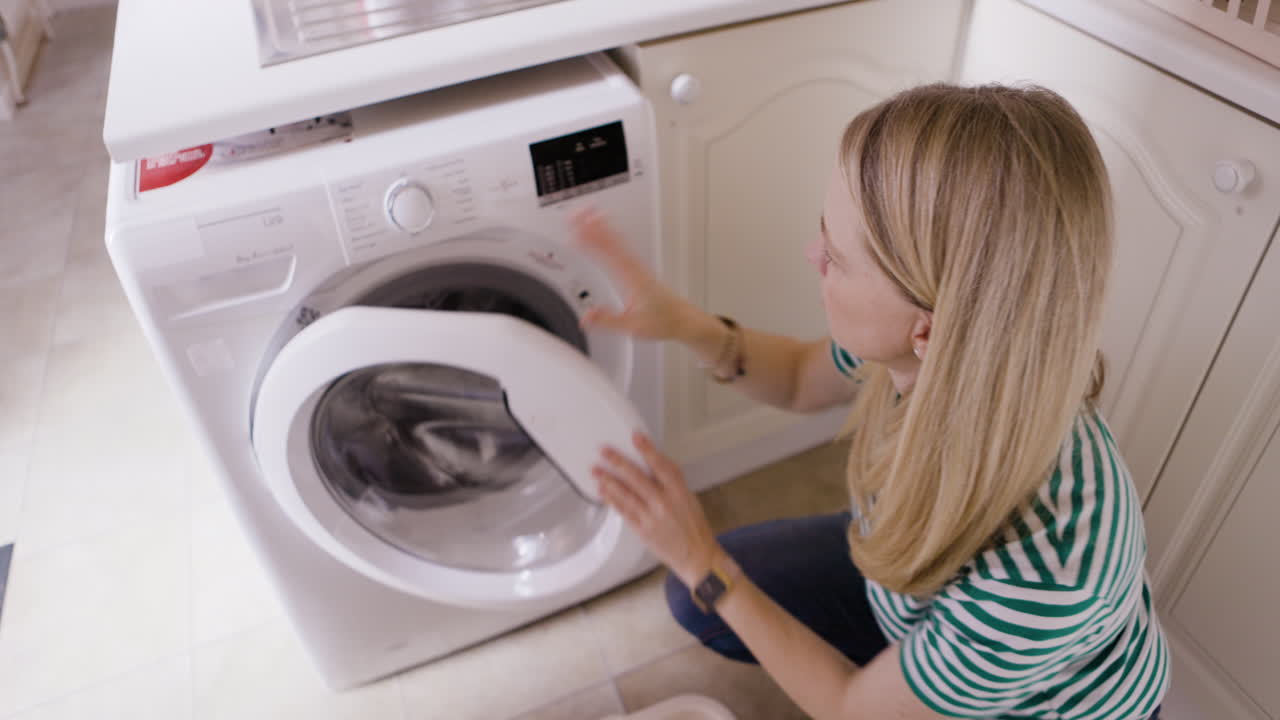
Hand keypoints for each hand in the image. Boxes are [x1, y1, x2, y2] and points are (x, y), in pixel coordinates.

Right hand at [571, 209, 697, 340]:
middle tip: (576, 214)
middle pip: (611, 242)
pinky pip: (623, 246)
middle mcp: (635, 268)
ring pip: (617, 240)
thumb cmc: (662, 321)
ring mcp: (638, 266)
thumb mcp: (632, 326)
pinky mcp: (639, 267)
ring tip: (587, 212)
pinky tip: (606, 228)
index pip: (607, 256)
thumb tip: (587, 316)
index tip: (574, 236)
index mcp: (632, 280)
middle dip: (593, 227)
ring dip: (602, 226)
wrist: (683, 319)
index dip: (590, 244)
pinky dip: (612, 234)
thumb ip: (607, 320)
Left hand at [592, 432, 720, 585]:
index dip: (647, 450)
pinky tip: (603, 491)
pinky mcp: (642, 530)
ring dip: (608, 480)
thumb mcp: (688, 497)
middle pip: (637, 478)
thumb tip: (655, 460)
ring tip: (596, 469)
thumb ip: (671, 480)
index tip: (636, 437)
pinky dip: (612, 500)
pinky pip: (623, 511)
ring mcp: (651, 517)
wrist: (697, 556)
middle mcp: (664, 503)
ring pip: (626, 494)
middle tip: (604, 451)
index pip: (661, 465)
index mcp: (678, 492)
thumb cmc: (693, 527)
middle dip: (618, 462)